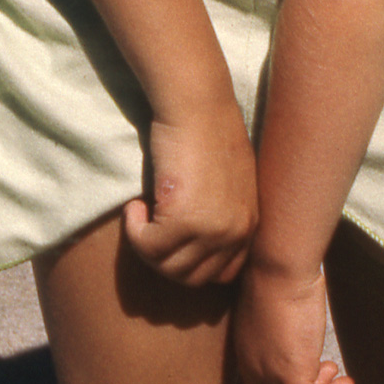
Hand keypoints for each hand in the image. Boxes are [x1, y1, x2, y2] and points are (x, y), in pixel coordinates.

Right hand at [122, 101, 256, 286]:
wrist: (197, 105)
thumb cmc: (208, 132)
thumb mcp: (227, 182)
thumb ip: (219, 214)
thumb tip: (191, 244)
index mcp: (249, 224)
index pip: (221, 275)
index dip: (191, 263)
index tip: (172, 239)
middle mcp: (236, 232)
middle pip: (191, 278)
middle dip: (164, 259)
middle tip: (150, 228)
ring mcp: (212, 229)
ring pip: (167, 267)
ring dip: (146, 245)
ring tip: (143, 212)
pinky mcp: (185, 220)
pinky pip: (148, 247)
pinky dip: (134, 231)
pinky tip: (134, 204)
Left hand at [234, 262, 354, 383]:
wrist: (279, 270)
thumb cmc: (280, 278)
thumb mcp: (276, 309)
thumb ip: (282, 328)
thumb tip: (298, 327)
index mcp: (247, 353)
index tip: (320, 371)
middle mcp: (253, 369)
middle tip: (336, 376)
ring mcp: (270, 375)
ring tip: (345, 383)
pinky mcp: (289, 377)